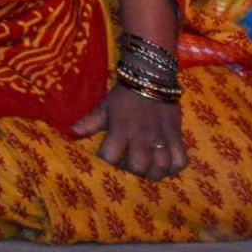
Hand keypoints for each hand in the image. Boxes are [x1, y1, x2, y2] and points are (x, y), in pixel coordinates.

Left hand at [72, 87, 186, 180]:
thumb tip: (71, 132)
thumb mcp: (105, 106)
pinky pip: (180, 160)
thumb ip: (90, 122)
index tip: (105, 165)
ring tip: (147, 170)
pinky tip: (165, 166)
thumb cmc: (125, 95)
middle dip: (132, 173)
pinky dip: (174, 167)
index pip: (110, 157)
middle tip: (129, 170)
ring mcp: (161, 137)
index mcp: (120, 129)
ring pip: (161, 166)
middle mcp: (141, 136)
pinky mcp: (177, 135)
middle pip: (138, 167)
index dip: (106, 165)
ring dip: (153, 173)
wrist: (152, 77)